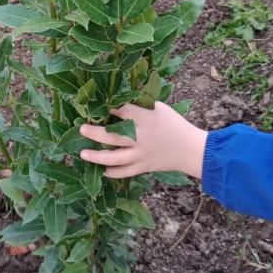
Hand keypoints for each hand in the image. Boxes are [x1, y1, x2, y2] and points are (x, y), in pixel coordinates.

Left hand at [80, 102, 207, 179]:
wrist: (190, 149)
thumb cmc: (174, 124)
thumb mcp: (159, 108)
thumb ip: (139, 106)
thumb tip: (116, 100)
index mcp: (146, 118)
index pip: (123, 111)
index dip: (109, 108)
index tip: (96, 105)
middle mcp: (141, 137)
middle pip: (113, 136)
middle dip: (95, 133)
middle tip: (82, 129)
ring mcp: (141, 154)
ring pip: (115, 158)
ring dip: (97, 156)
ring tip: (82, 153)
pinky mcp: (144, 166)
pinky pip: (125, 172)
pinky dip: (113, 172)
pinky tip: (102, 170)